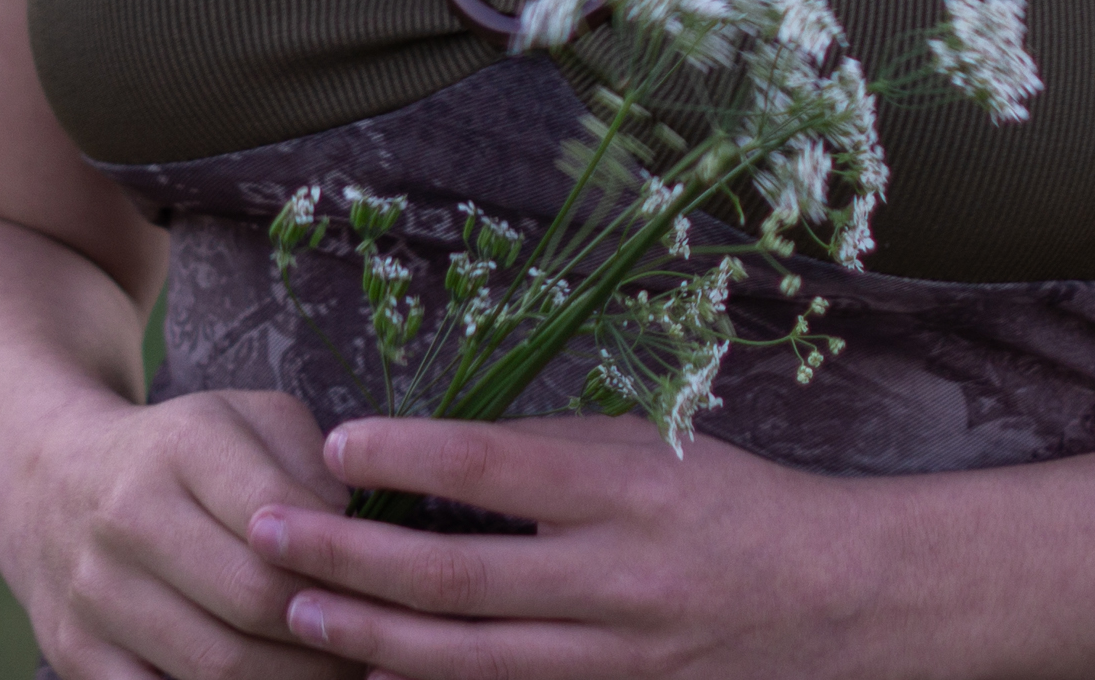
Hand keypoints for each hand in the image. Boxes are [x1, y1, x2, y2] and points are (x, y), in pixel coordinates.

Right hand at [1, 386, 363, 678]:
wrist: (51, 482)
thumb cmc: (179, 451)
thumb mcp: (245, 419)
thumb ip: (308, 460)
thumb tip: (358, 529)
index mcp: (184, 445)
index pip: (281, 515)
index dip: (342, 554)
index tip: (385, 573)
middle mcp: (131, 516)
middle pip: (254, 600)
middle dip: (329, 630)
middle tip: (378, 641)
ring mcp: (97, 594)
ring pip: (215, 666)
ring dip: (293, 679)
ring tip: (342, 673)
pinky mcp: (76, 655)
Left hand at [247, 414, 880, 678]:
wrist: (827, 600)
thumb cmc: (727, 500)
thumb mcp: (646, 446)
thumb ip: (546, 453)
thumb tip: (434, 453)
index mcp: (625, 489)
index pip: (496, 467)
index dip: (410, 452)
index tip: (336, 438)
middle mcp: (614, 579)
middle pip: (458, 576)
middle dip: (353, 555)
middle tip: (268, 530)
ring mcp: (611, 657)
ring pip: (465, 659)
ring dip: (369, 634)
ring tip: (297, 607)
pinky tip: (370, 669)